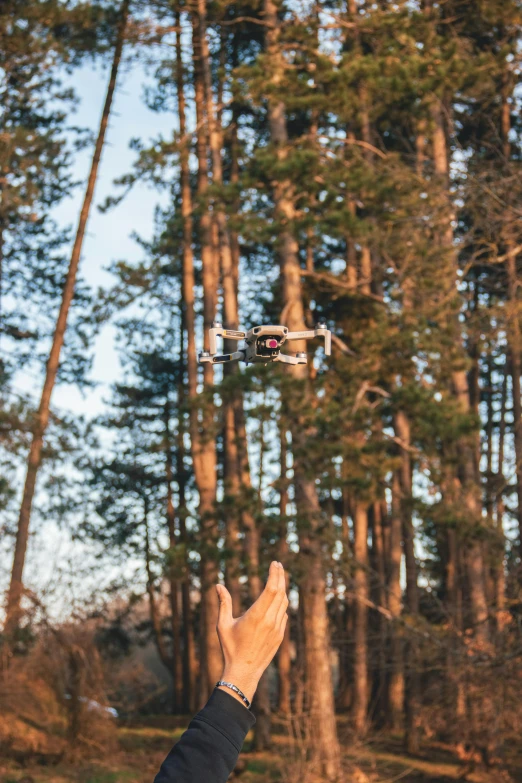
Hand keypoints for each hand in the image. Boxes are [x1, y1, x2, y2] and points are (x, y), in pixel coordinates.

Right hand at [215, 561, 288, 705]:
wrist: (244, 672)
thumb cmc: (230, 648)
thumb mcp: (223, 625)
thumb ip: (223, 603)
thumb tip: (218, 585)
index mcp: (256, 615)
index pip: (271, 589)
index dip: (275, 574)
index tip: (275, 563)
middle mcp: (270, 621)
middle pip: (280, 592)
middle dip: (280, 576)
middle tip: (278, 565)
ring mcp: (277, 629)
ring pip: (284, 603)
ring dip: (282, 589)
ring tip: (278, 578)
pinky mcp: (280, 636)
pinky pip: (284, 614)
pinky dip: (281, 603)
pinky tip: (277, 598)